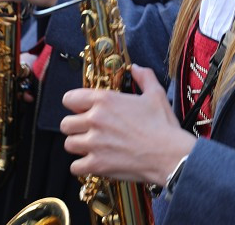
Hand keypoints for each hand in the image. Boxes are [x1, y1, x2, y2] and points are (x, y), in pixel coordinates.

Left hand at [61, 66, 195, 185]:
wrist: (169, 154)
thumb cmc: (162, 125)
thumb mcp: (156, 94)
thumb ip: (144, 77)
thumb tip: (136, 68)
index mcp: (105, 100)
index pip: (69, 98)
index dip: (75, 104)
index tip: (83, 110)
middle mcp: (95, 119)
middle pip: (66, 124)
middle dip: (76, 127)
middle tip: (89, 131)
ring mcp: (94, 143)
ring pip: (69, 144)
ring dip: (79, 146)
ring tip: (93, 147)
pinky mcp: (96, 164)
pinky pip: (75, 167)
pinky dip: (83, 166)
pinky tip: (95, 162)